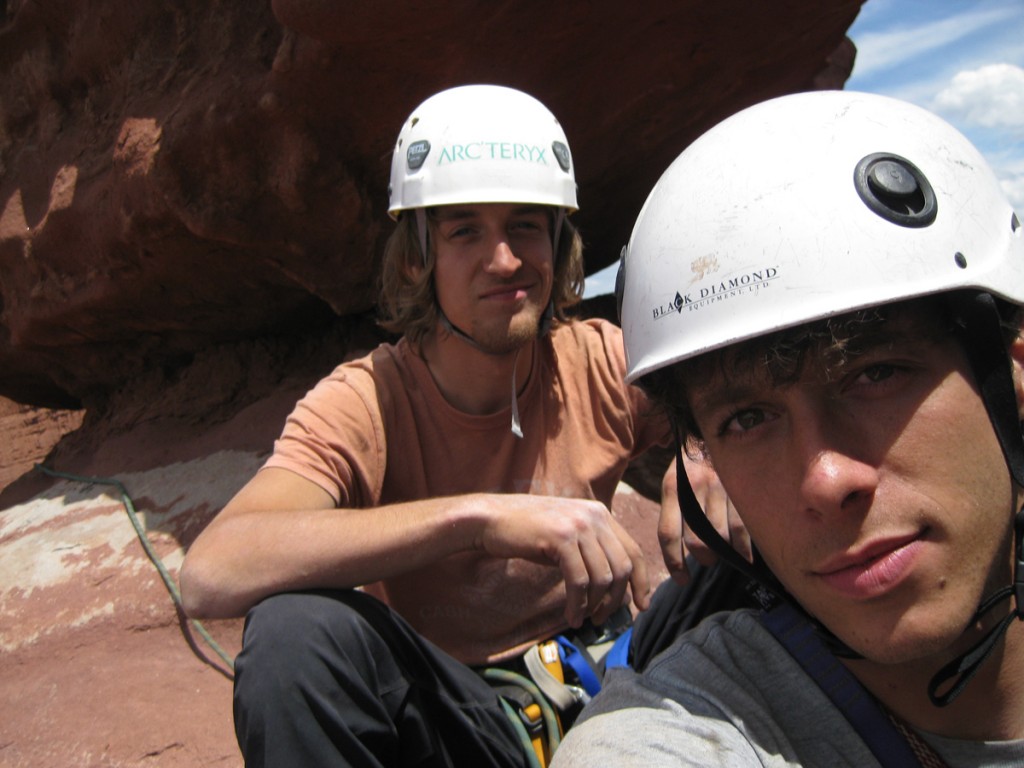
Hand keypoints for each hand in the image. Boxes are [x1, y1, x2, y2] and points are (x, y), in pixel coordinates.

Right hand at [474, 495, 650, 628]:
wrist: (491, 518)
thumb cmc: (527, 532)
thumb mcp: (567, 536)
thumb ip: (591, 551)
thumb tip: (614, 587)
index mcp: (600, 513)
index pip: (633, 550)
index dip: (642, 581)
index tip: (642, 606)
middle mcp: (594, 515)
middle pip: (623, 566)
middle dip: (616, 599)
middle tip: (602, 618)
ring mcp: (578, 524)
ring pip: (603, 576)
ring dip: (595, 605)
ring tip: (582, 619)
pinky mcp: (561, 537)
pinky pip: (580, 581)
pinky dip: (578, 604)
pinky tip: (570, 616)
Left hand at [658, 452, 750, 584]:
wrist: (716, 431)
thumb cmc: (693, 465)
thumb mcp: (675, 480)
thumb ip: (675, 511)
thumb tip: (682, 551)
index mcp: (672, 487)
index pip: (668, 533)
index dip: (674, 562)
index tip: (682, 579)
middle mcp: (695, 489)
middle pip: (697, 540)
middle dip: (702, 558)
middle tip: (705, 559)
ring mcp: (720, 489)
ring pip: (720, 537)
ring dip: (722, 554)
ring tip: (722, 554)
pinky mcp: (741, 490)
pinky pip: (742, 528)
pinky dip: (743, 549)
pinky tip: (744, 558)